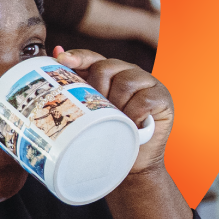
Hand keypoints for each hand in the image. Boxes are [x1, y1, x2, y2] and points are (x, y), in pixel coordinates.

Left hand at [52, 47, 172, 175]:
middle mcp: (128, 73)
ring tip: (116, 121)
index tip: (63, 62)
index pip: (92, 58)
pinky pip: (143, 100)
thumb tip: (56, 53)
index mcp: (110, 74)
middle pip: (105, 68)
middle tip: (97, 112)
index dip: (78, 57)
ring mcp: (147, 83)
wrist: (132, 165)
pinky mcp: (162, 97)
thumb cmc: (108, 138)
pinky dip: (134, 114)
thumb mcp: (89, 115)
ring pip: (125, 82)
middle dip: (96, 91)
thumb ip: (76, 89)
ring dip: (117, 106)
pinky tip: (132, 124)